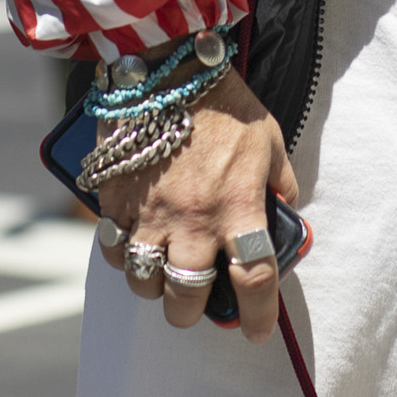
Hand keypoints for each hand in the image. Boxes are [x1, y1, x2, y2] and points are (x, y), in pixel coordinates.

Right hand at [94, 68, 298, 341]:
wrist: (167, 66)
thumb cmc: (224, 100)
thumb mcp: (269, 139)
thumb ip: (278, 182)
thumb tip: (283, 211)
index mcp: (238, 207)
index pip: (254, 281)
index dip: (259, 315)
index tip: (257, 330)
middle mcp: (193, 221)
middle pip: (189, 298)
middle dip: (193, 310)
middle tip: (197, 301)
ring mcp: (149, 215)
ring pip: (144, 283)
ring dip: (155, 286)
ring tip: (162, 273)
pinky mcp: (114, 201)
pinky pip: (113, 250)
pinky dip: (122, 256)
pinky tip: (133, 243)